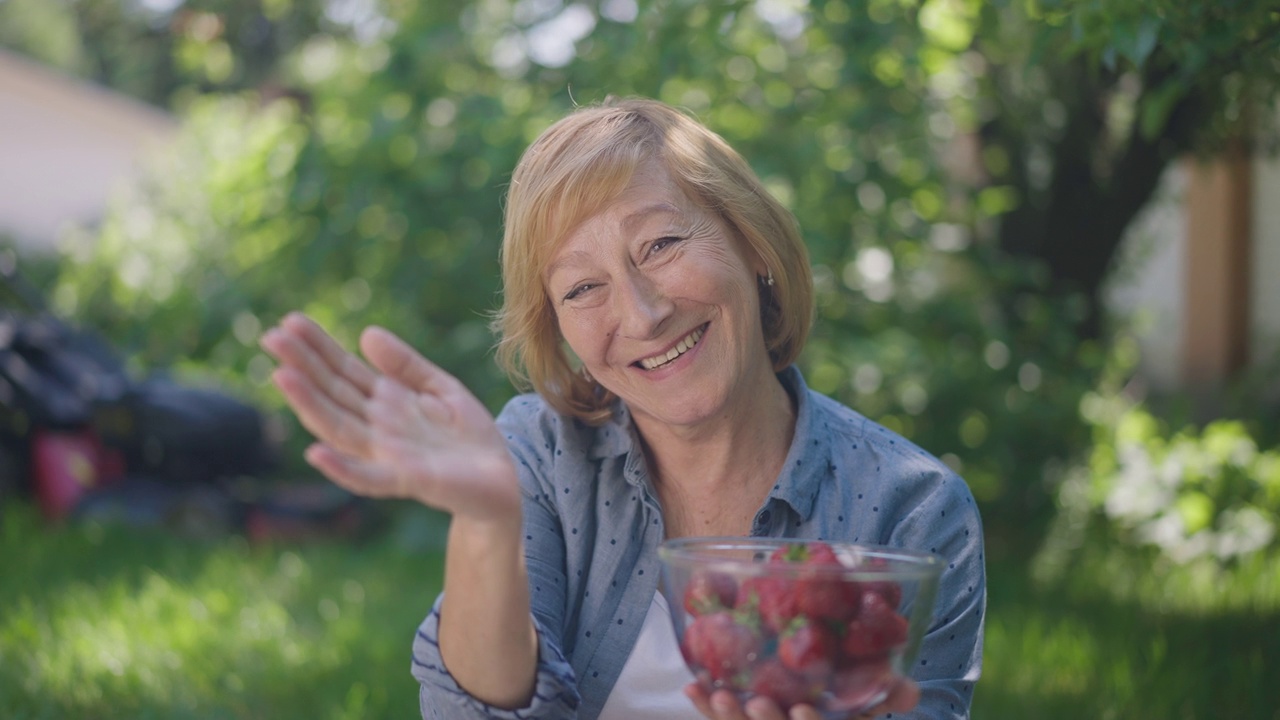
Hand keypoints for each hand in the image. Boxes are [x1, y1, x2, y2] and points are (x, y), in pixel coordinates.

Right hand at [260, 312, 519, 522]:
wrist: (502, 481)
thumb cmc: (468, 437)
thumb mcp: (441, 388)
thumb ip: (406, 365)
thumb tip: (366, 334)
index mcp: (387, 402)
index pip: (345, 371)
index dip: (318, 347)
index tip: (289, 321)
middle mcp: (379, 428)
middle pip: (334, 394)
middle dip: (304, 366)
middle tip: (271, 337)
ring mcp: (390, 455)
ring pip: (341, 428)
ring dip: (310, 405)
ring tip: (282, 376)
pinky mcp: (409, 481)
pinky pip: (370, 478)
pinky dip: (343, 469)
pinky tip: (316, 453)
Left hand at [684, 676, 918, 719]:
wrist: (797, 706)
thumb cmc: (837, 706)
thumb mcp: (863, 706)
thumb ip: (886, 696)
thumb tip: (910, 689)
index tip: (803, 712)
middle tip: (759, 702)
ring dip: (729, 714)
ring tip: (722, 693)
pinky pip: (718, 718)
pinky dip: (705, 704)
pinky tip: (693, 686)